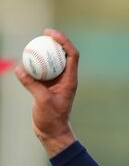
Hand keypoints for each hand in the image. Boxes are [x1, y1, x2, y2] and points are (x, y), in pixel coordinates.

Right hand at [15, 28, 78, 156]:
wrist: (52, 132)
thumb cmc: (52, 119)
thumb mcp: (41, 101)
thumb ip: (32, 84)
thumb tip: (20, 68)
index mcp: (70, 80)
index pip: (72, 55)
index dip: (64, 41)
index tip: (51, 34)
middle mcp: (66, 79)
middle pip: (64, 55)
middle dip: (56, 42)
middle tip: (43, 33)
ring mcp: (57, 82)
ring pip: (52, 62)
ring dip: (45, 52)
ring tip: (34, 43)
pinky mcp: (48, 87)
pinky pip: (42, 71)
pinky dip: (35, 64)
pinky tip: (24, 60)